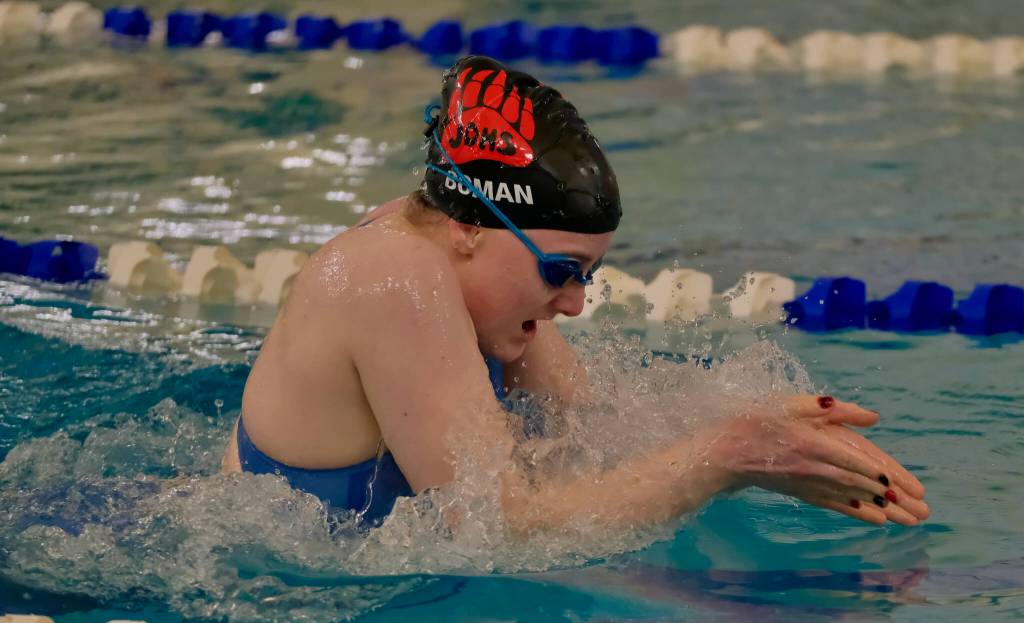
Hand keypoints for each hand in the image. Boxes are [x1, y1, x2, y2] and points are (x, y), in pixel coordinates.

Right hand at [704, 395, 928, 525]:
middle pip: (859, 483)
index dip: (876, 472)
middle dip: (892, 497)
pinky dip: (858, 512)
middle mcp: (813, 467)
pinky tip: (877, 520)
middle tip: (920, 510)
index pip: (852, 459)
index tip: (900, 484)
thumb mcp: (789, 404)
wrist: (724, 451)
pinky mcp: (802, 492)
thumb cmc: (756, 420)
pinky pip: (834, 504)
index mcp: (812, 443)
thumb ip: (830, 409)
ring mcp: (808, 483)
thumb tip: (872, 416)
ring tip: (910, 520)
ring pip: (852, 497)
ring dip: (883, 509)